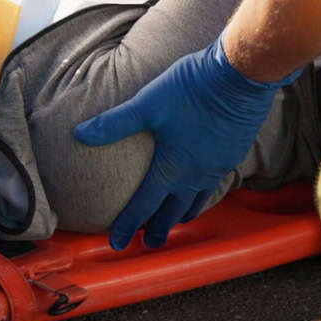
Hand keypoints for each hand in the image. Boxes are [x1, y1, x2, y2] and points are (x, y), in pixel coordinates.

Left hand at [74, 38, 296, 249]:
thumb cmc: (191, 89)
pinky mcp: (233, 155)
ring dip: (183, 214)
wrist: (240, 77)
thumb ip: (114, 123)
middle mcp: (195, 175)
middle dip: (158, 228)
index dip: (127, 225)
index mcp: (171, 167)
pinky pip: (215, 185)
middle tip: (148, 242)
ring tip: (178, 221)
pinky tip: (203, 187)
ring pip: (197, 200)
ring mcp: (217, 167)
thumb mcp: (147, 104)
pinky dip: (203, 194)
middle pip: (173, 211)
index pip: (143, 205)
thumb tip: (80, 134)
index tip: (117, 243)